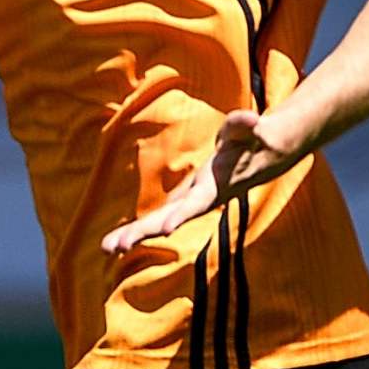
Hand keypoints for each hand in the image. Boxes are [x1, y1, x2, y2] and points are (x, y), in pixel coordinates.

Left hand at [100, 108, 305, 254]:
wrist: (263, 158)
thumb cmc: (254, 141)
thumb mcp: (248, 131)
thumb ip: (244, 126)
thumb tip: (251, 120)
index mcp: (215, 186)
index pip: (197, 203)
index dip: (182, 215)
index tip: (166, 231)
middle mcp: (200, 200)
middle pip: (169, 219)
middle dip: (145, 232)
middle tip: (117, 247)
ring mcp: (190, 203)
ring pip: (159, 222)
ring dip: (133, 235)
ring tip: (105, 248)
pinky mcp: (183, 201)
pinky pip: (158, 218)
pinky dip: (138, 230)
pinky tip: (116, 243)